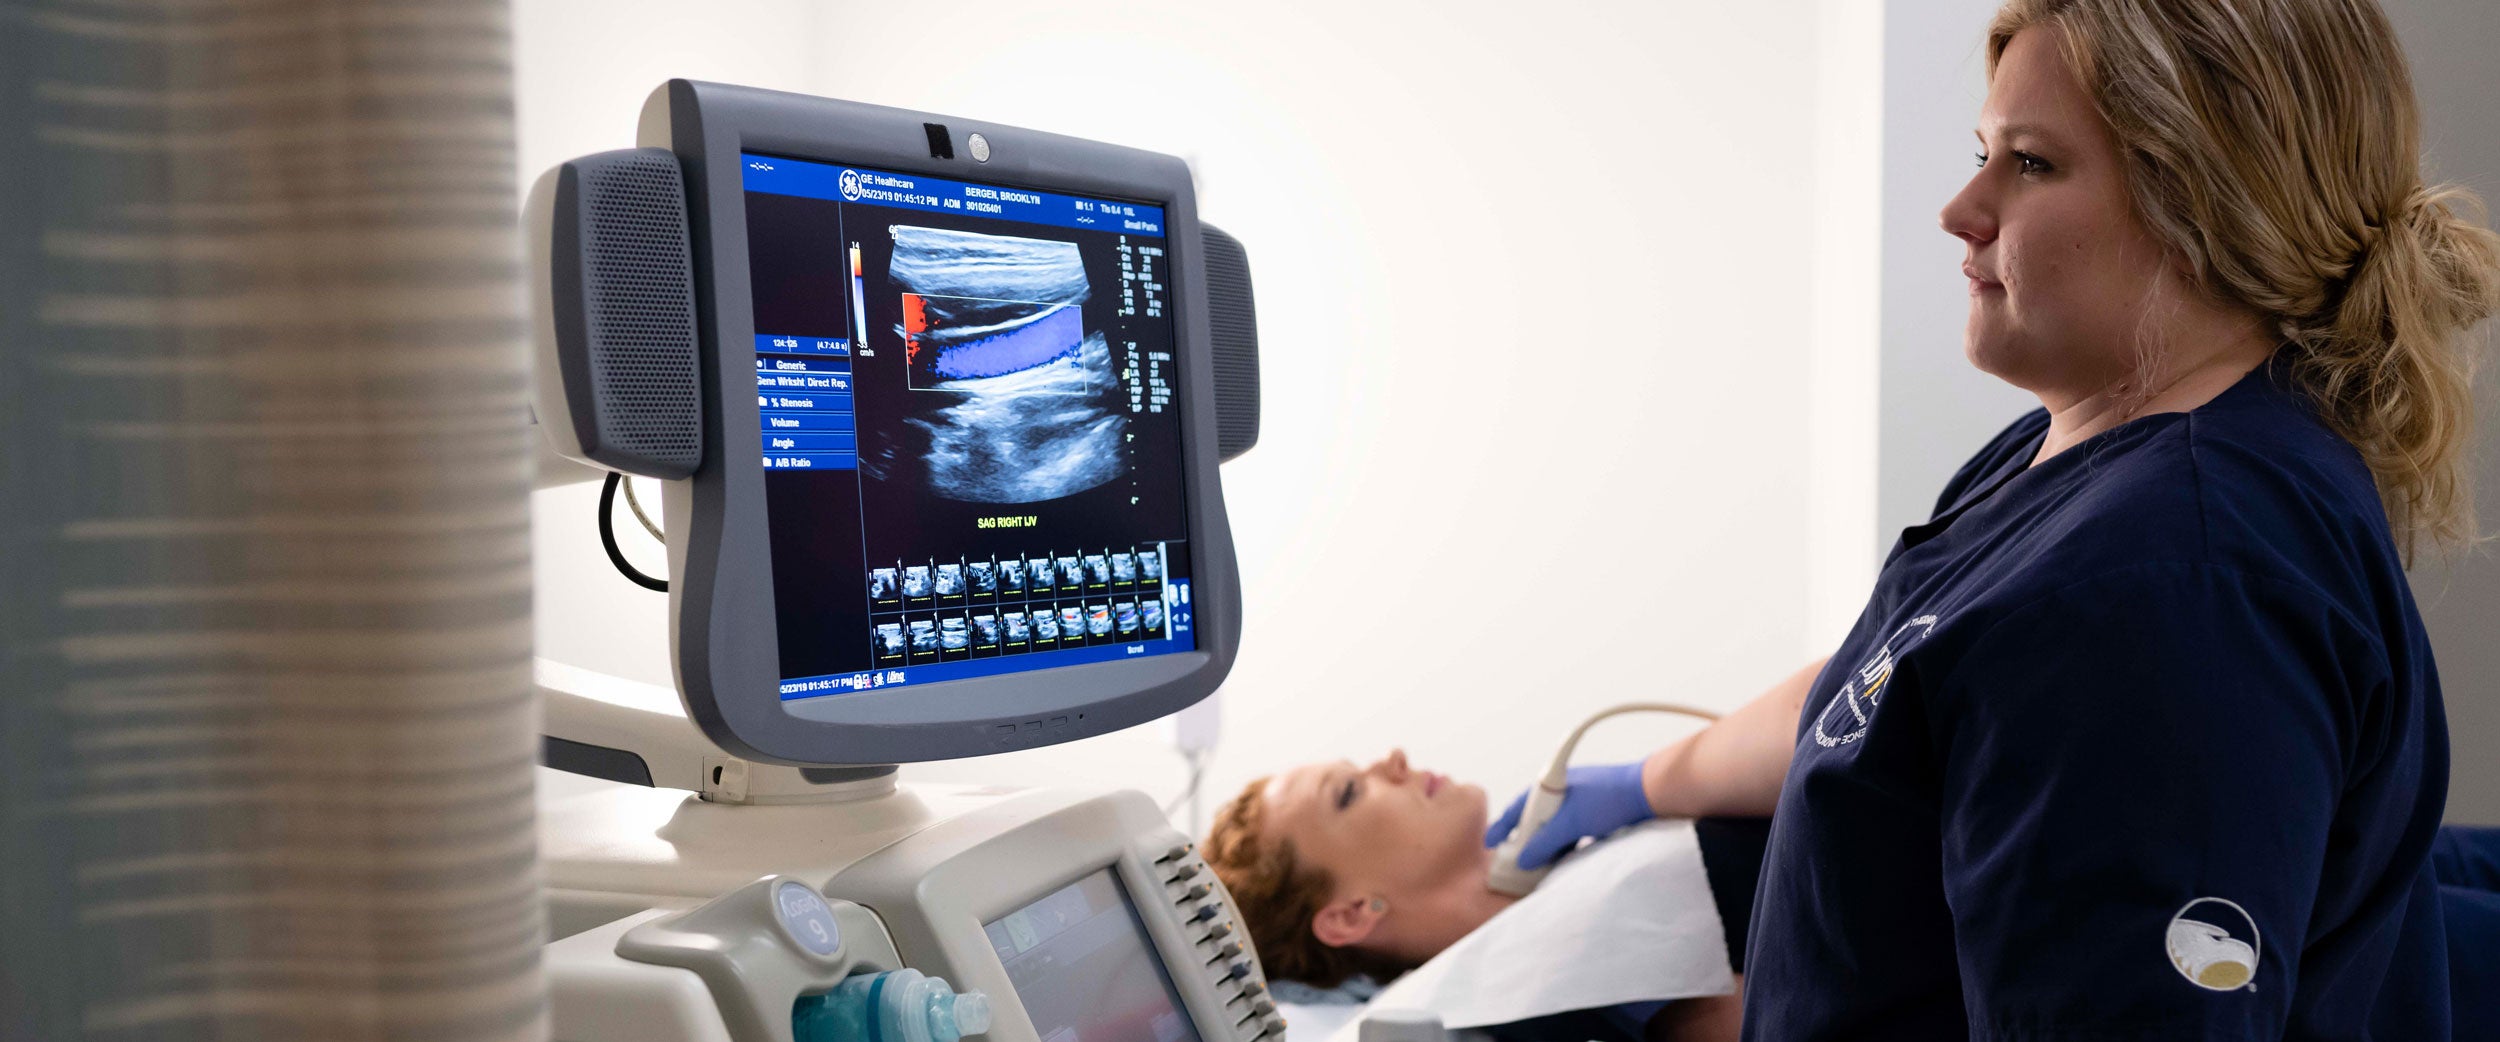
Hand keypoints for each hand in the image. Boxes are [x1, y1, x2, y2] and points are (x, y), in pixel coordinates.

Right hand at [1483, 760, 1653, 869]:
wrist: (1651, 793)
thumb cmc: (1611, 796)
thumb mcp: (1571, 823)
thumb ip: (1545, 842)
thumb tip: (1525, 859)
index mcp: (1551, 784)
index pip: (1517, 807)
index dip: (1502, 827)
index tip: (1490, 844)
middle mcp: (1562, 791)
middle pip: (1535, 820)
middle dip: (1526, 841)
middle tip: (1516, 863)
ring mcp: (1579, 802)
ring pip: (1553, 828)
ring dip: (1548, 846)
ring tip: (1540, 866)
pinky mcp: (1594, 814)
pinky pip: (1571, 832)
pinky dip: (1565, 845)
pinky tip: (1565, 858)